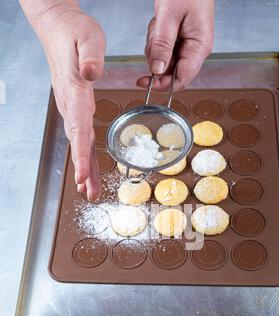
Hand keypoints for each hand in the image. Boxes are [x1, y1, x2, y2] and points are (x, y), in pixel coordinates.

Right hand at [20, 1, 105, 200]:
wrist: (58, 29)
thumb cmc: (73, 32)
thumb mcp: (87, 36)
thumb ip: (90, 54)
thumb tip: (92, 74)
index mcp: (74, 93)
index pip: (78, 129)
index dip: (82, 154)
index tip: (84, 174)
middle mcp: (71, 106)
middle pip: (78, 144)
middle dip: (85, 171)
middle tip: (91, 194)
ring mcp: (72, 109)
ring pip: (79, 144)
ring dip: (86, 169)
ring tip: (90, 191)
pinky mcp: (76, 109)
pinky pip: (82, 137)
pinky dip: (86, 156)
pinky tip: (90, 170)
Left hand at [137, 0, 213, 90]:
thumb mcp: (169, 16)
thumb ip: (162, 45)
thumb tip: (156, 70)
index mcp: (200, 47)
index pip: (182, 79)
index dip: (163, 85)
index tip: (146, 83)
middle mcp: (196, 49)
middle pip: (171, 72)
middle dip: (156, 60)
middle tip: (153, 40)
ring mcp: (188, 45)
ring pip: (164, 61)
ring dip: (155, 48)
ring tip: (158, 26)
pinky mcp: (181, 40)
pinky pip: (164, 50)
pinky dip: (156, 40)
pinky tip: (159, 24)